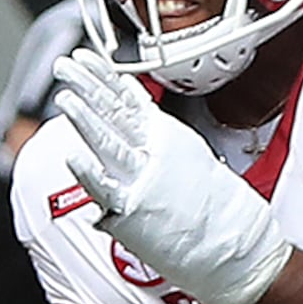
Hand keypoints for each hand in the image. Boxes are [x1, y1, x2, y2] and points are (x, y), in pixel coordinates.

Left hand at [48, 47, 291, 303]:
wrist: (238, 245)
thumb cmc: (218, 210)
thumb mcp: (191, 158)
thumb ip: (157, 143)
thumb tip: (135, 129)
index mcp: (168, 137)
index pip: (129, 99)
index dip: (103, 76)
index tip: (85, 59)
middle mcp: (155, 153)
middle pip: (114, 111)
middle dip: (85, 84)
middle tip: (64, 66)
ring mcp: (145, 180)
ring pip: (108, 141)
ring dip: (84, 117)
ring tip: (65, 96)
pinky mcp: (137, 211)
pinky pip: (106, 189)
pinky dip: (88, 171)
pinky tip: (73, 153)